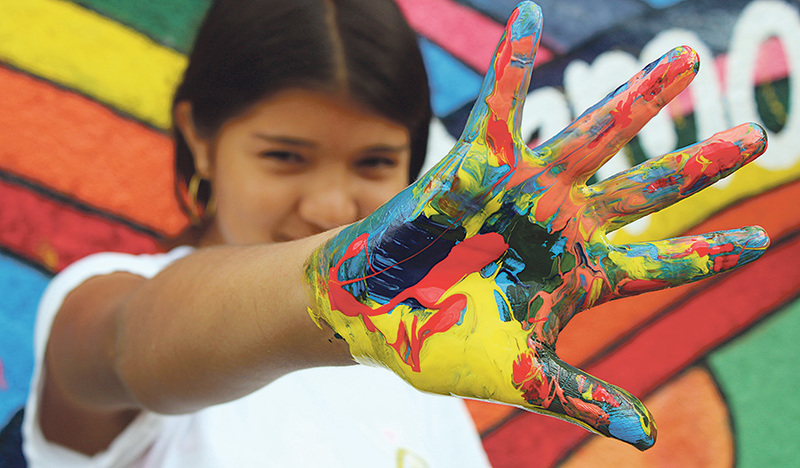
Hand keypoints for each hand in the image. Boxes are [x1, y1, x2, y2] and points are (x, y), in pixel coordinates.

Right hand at [305, 1, 767, 449]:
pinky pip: (499, 103)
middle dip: (700, 163)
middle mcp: (560, 226)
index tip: (756, 241)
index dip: (708, 252)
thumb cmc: (439, 342)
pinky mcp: (477, 164)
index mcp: (576, 275)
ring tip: (683, 60)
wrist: (374, 312)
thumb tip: (650, 436)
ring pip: (593, 135)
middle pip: (646, 189)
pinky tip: (530, 13)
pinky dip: (512, 62)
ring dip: (637, 98)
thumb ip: (580, 396)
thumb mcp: (518, 374)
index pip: (658, 262)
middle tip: (755, 136)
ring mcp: (524, 190)